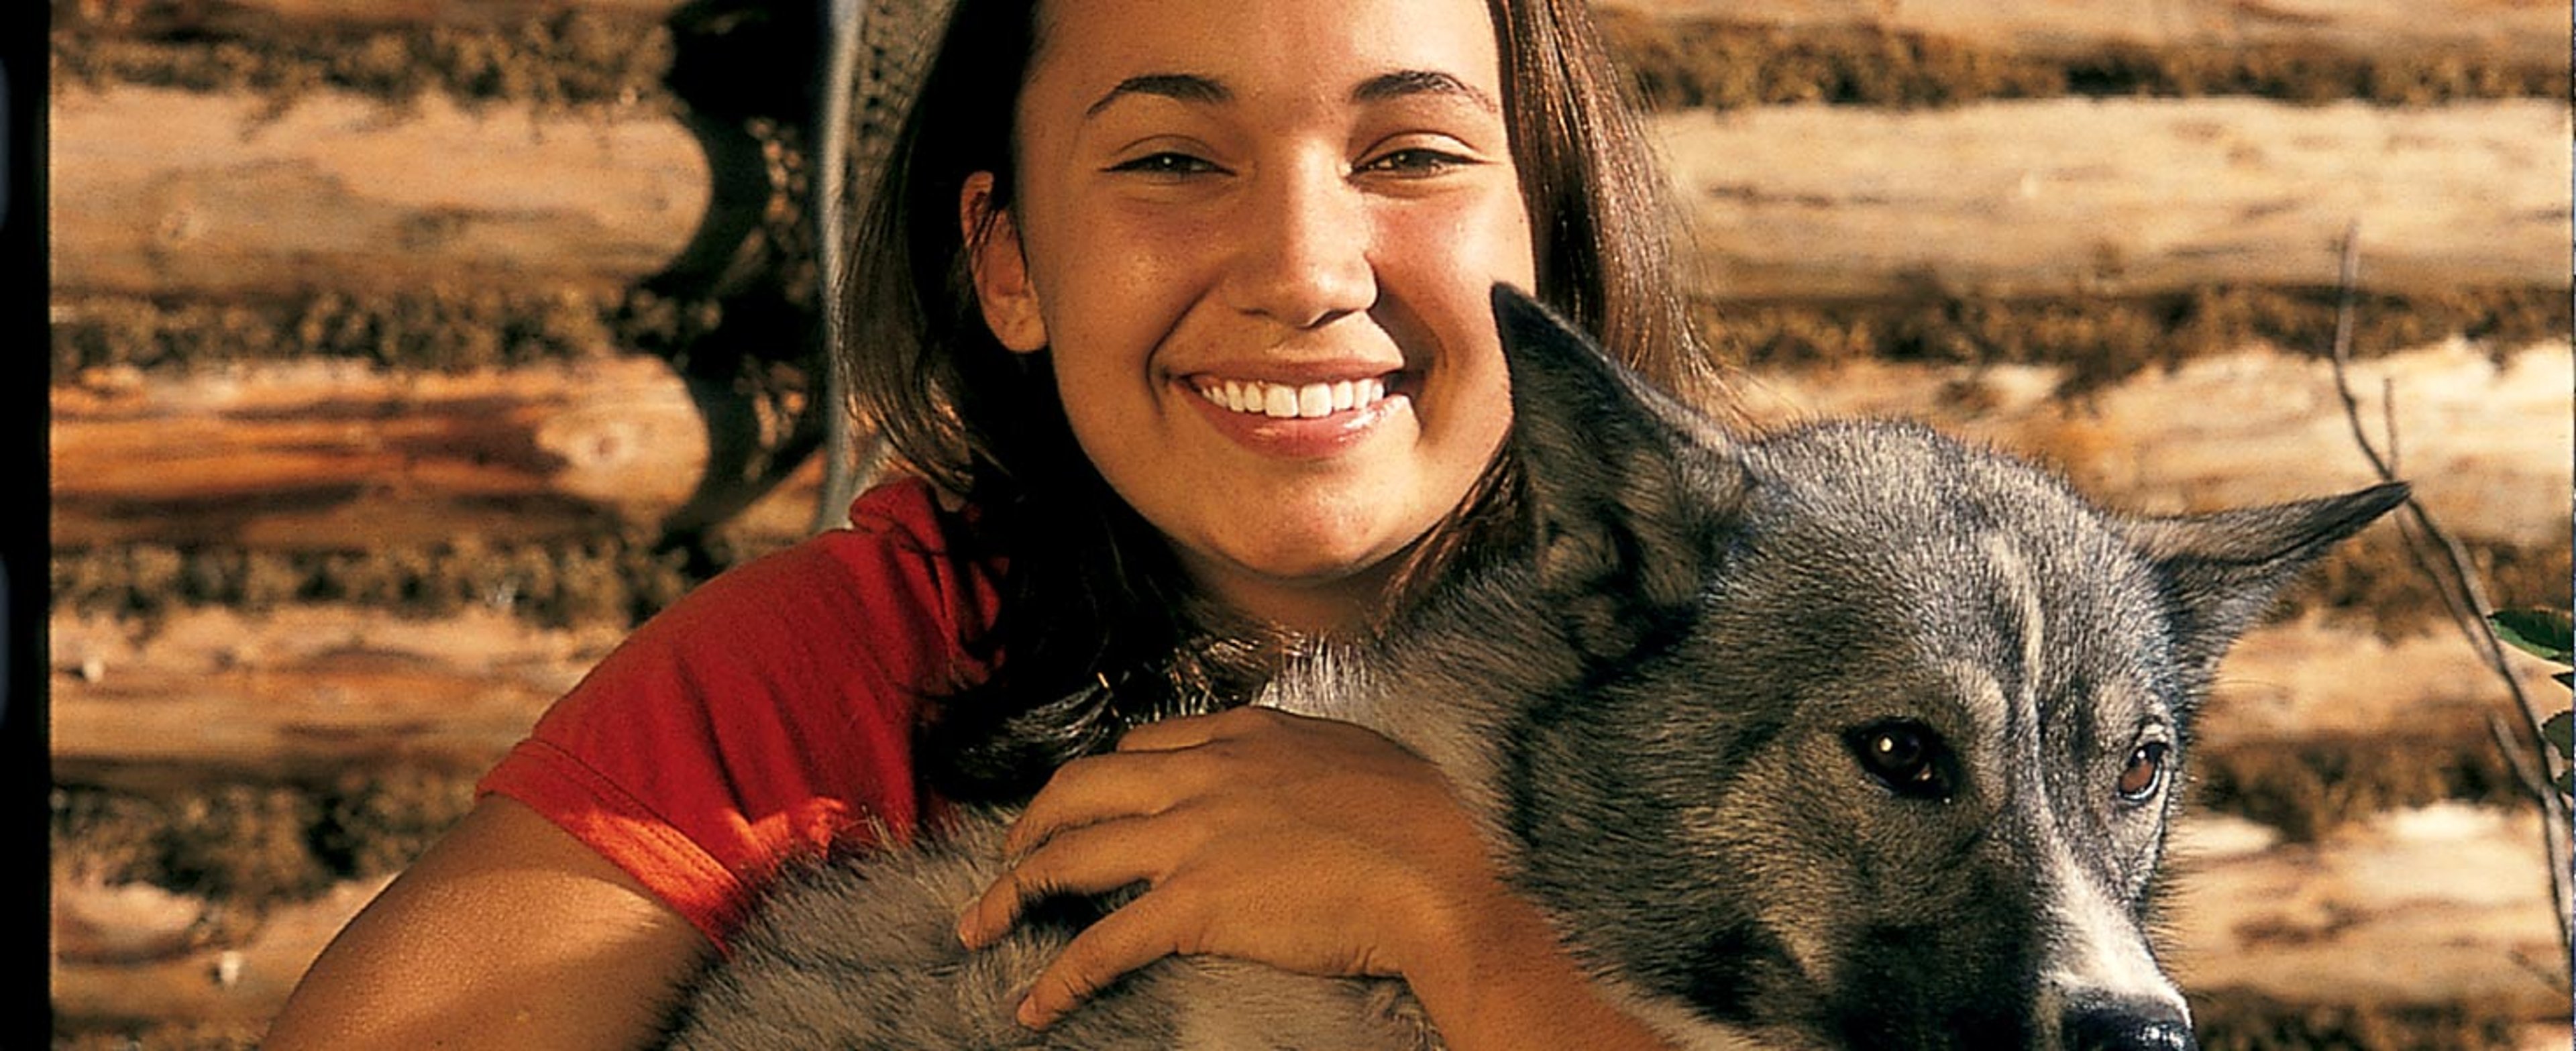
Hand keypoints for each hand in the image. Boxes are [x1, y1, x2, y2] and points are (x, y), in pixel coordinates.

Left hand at [952, 705, 1507, 1028]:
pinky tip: (1034, 1006)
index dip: (1098, 778)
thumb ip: (1306, 756)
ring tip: (983, 923)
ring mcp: (1193, 837)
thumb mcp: (1358, 754)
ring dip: (1013, 892)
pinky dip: (1059, 978)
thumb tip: (1301, 767)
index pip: (1139, 746)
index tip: (1082, 804)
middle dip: (1031, 822)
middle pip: (1080, 786)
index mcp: (1243, 733)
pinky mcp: (1195, 905)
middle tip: (1011, 855)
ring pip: (1069, 855)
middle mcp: (1204, 774)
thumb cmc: (1427, 822)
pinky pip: (1102, 943)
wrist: (1444, 879)